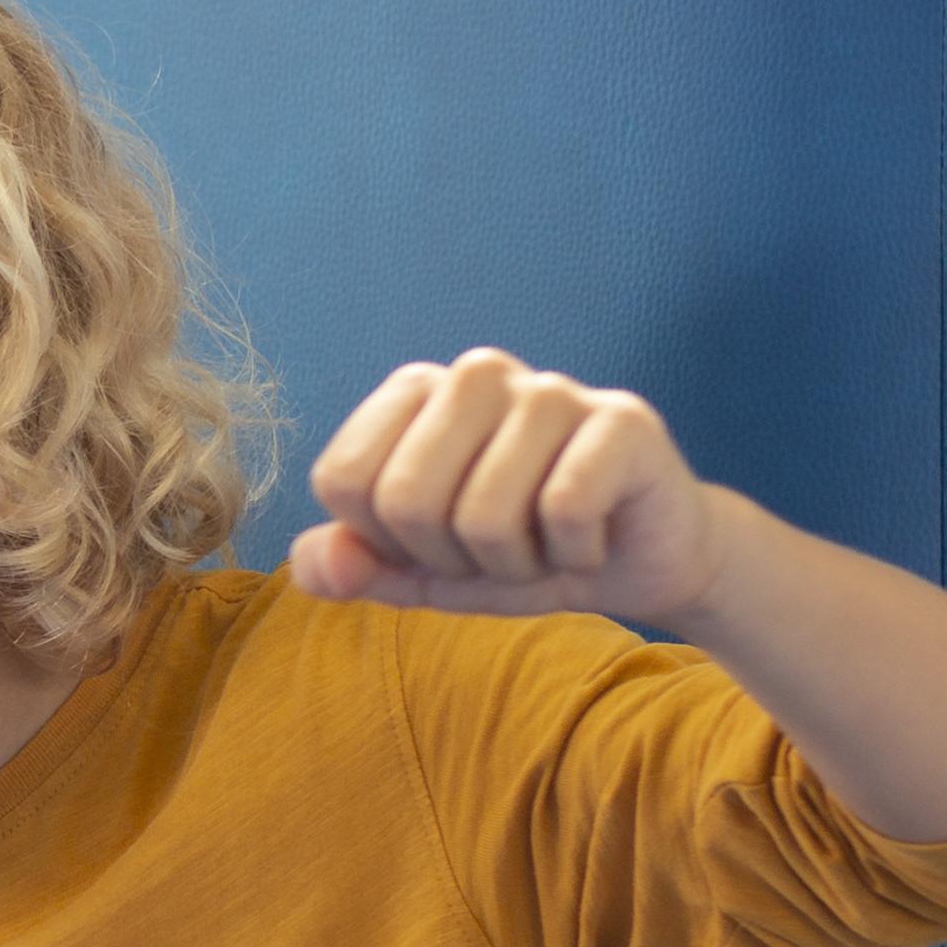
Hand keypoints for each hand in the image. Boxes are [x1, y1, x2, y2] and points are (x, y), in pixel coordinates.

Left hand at [287, 348, 744, 626]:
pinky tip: (592, 539)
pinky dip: (574, 554)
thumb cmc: (518, 553)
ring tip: (545, 544)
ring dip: (515, 564)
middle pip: (403, 499)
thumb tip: (310, 561)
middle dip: (448, 558)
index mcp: (415, 393)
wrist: (636, 564)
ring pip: (484, 516)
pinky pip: (564, 510)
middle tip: (496, 552)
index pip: (341, 480)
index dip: (384, 541)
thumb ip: (351, 567)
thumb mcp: (418, 573)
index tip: (435, 541)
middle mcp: (477, 374)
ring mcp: (551, 389)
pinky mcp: (621, 418)